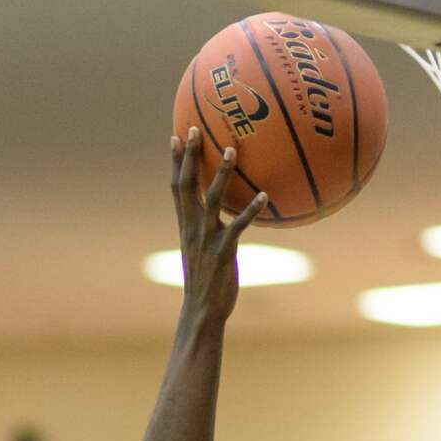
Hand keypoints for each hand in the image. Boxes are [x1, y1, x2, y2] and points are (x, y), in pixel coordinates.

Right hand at [171, 127, 266, 322]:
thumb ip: (208, 230)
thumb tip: (221, 216)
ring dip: (222, 173)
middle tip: (194, 129)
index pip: (177, 188)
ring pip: (212, 199)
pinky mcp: (223, 252)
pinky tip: (264, 196)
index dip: (177, 162)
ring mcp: (206, 239)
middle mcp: (192, 228)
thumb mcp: (202, 252)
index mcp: (186, 226)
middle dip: (190, 157)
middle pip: (187, 185)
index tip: (176, 136)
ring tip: (232, 150)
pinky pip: (237, 226)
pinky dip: (250, 211)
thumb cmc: (206, 283)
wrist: (202, 312)